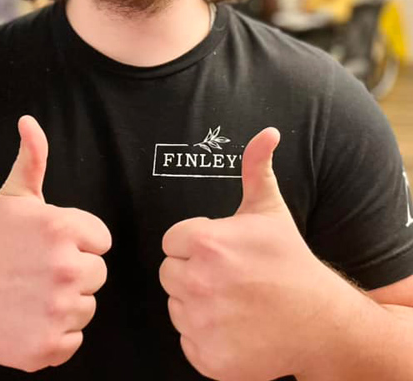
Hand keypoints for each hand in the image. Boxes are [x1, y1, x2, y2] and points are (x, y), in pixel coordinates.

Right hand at [0, 115, 111, 370]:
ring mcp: (56, 311)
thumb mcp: (11, 197)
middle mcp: (64, 269)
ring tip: (30, 293)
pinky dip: (54, 335)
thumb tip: (29, 121)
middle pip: (99, 274)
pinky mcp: (48, 347)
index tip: (47, 244)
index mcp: (61, 228)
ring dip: (65, 304)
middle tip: (37, 270)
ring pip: (88, 307)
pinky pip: (74, 340)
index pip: (102, 240)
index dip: (77, 241)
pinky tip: (27, 319)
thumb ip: (32, 158)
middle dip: (74, 272)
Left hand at [160, 128, 355, 380]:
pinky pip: (187, 341)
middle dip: (192, 272)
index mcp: (207, 243)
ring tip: (233, 301)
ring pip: (176, 306)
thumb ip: (256, 167)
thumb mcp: (269, 209)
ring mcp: (203, 323)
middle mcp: (199, 282)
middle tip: (228, 277)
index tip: (221, 251)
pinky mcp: (208, 358)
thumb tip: (267, 131)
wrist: (320, 321)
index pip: (171, 241)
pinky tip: (233, 327)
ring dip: (196, 304)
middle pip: (169, 273)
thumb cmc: (289, 261)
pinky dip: (205, 338)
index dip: (194, 244)